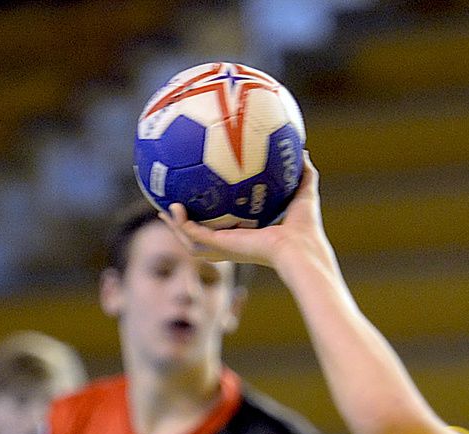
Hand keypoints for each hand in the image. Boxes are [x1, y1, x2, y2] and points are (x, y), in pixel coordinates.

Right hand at [163, 156, 329, 271]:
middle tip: (173, 207)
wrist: (300, 247)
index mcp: (250, 235)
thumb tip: (303, 150)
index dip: (214, 217)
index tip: (203, 201)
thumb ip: (302, 172)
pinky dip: (181, 223)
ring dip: (176, 227)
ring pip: (192, 241)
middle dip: (186, 226)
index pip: (227, 227)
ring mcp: (226, 248)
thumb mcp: (303, 192)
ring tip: (162, 209)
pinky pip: (193, 235)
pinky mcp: (221, 246)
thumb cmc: (306, 227)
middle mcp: (235, 244)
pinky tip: (172, 207)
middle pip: (203, 238)